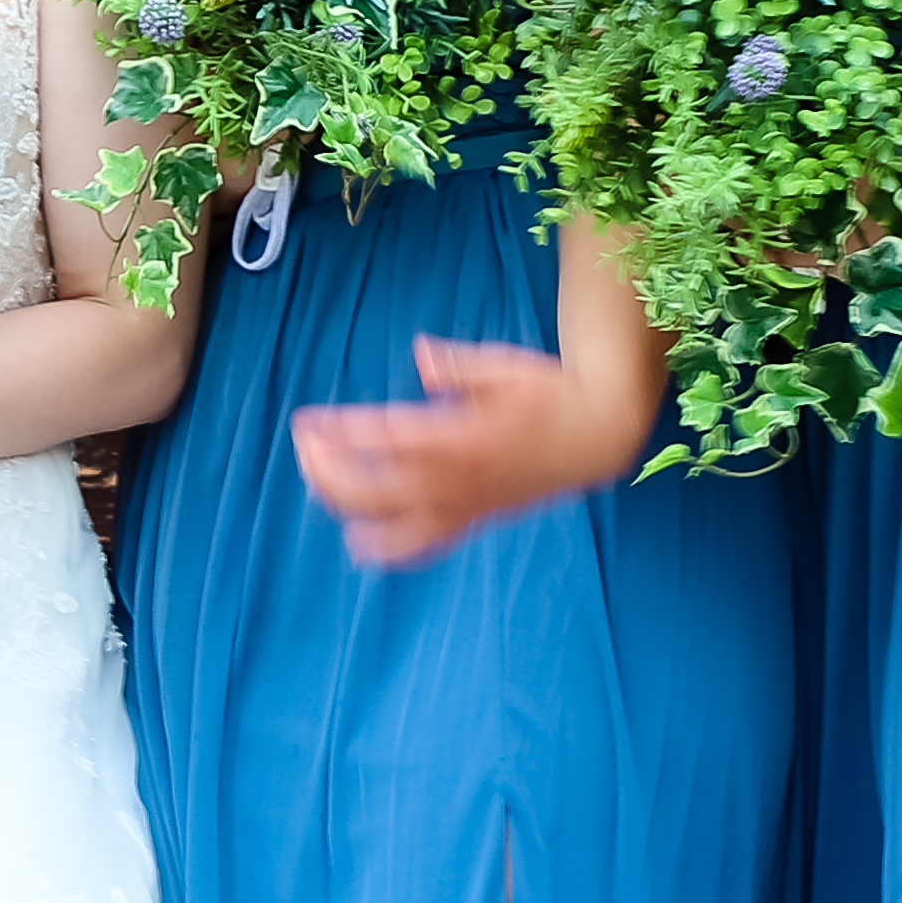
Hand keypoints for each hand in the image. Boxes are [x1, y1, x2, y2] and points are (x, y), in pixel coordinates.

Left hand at [286, 334, 647, 569]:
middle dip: (326, 469)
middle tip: (305, 441)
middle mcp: (456, 480)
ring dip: (344, 505)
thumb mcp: (506, 365)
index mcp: (462, 436)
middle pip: (370, 491)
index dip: (339, 434)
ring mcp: (463, 506)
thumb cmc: (549, 391)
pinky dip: (384, 546)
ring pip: (386, 525)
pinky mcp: (472, 520)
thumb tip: (420, 355)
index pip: (384, 440)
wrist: (596, 436)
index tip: (307, 421)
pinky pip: (420, 545)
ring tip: (319, 475)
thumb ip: (459, 365)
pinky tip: (356, 536)